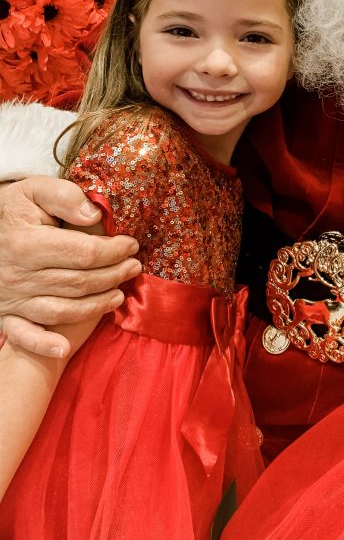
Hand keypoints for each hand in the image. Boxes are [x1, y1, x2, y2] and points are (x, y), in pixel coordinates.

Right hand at [0, 177, 140, 356]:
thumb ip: (64, 197)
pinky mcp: (4, 313)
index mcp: (27, 244)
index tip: (131, 245)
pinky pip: (23, 334)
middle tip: (134, 267)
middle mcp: (19, 275)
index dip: (114, 250)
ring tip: (119, 295)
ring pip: (62, 309)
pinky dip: (43, 343)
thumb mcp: (33, 191)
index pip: (84, 253)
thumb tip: (94, 215)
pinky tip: (64, 348)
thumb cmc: (10, 210)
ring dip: (95, 306)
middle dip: (113, 276)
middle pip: (79, 283)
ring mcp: (11, 298)